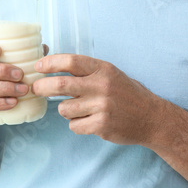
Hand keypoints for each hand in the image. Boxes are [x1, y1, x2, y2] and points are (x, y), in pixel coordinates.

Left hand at [31, 54, 161, 145]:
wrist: (151, 118)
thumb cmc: (128, 94)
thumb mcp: (111, 74)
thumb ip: (88, 72)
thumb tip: (56, 69)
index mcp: (104, 70)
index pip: (71, 61)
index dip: (50, 63)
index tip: (38, 67)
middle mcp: (102, 86)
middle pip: (60, 85)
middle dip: (42, 87)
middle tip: (36, 89)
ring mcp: (102, 107)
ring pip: (64, 109)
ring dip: (66, 110)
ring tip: (80, 110)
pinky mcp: (101, 125)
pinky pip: (74, 125)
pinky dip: (77, 124)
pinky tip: (90, 121)